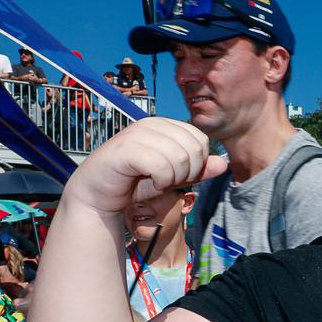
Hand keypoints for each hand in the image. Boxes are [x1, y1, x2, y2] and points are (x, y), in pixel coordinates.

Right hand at [62, 117, 225, 215]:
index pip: (200, 140)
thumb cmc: (135, 184)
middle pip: (193, 148)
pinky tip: (148, 183)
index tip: (178, 176)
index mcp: (164, 125)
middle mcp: (151, 124)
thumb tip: (222, 164)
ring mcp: (136, 134)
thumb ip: (198, 170)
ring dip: (172, 179)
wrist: (99, 196)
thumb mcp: (174, 177)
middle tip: (167, 181)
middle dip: (186, 172)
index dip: (197, 164)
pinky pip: (161, 166)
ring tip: (156, 182)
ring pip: (179, 157)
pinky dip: (160, 181)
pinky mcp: (124, 149)